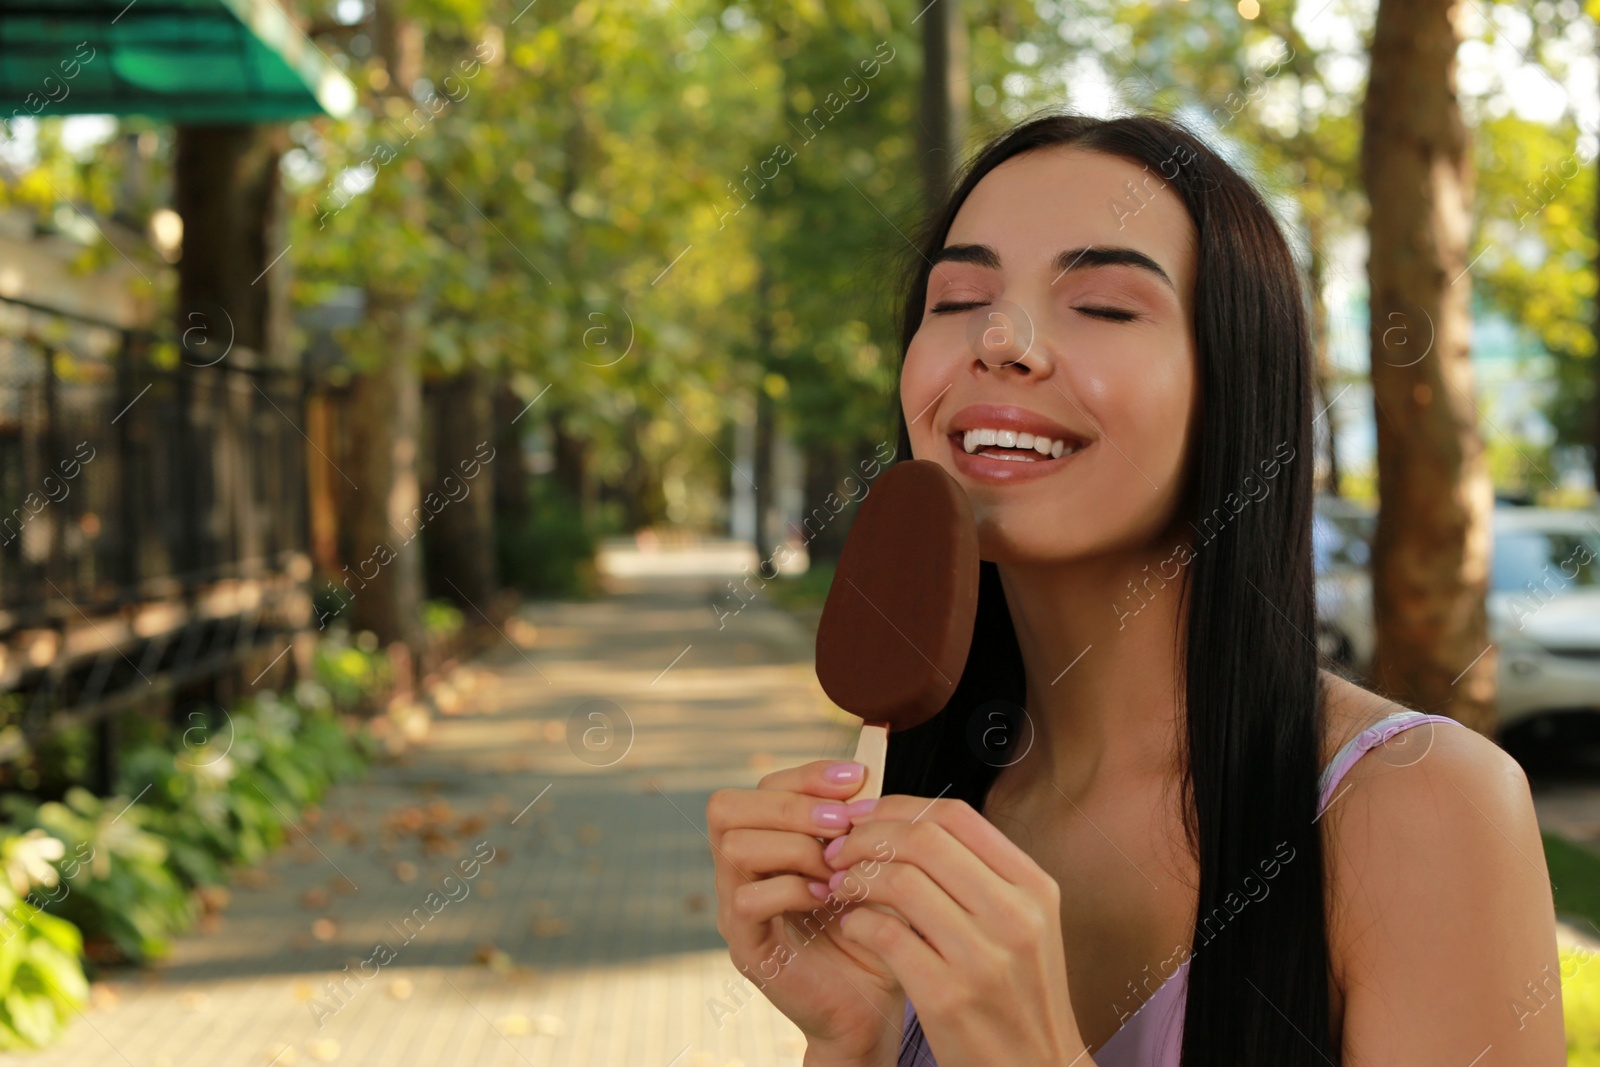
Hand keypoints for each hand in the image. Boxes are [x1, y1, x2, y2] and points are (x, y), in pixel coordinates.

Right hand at [707, 760, 903, 1064]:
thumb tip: (863, 780)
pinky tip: (828, 900)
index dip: (808, 774)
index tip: (859, 779)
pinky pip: (748, 899)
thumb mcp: (871, 866)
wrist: (871, 1006)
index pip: (762, 785)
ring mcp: (735, 907)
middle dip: (791, 804)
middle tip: (841, 822)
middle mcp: (741, 870)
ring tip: (835, 867)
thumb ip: (860, 825)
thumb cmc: (873, 930)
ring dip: (795, 846)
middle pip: (726, 806)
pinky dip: (792, 889)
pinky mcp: (745, 946)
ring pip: (734, 846)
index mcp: (769, 842)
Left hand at [823, 795, 1088, 1065]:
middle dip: (868, 836)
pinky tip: (853, 927)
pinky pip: (884, 933)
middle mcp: (1016, 914)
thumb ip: (981, 876)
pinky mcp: (948, 996)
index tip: (863, 816)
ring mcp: (984, 956)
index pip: (956, 816)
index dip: (898, 807)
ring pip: (900, 880)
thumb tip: (912, 825)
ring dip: (856, 876)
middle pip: (924, 838)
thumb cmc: (1018, 998)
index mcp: (1034, 887)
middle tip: (838, 850)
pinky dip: (857, 921)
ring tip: (841, 887)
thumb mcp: (1024, 927)